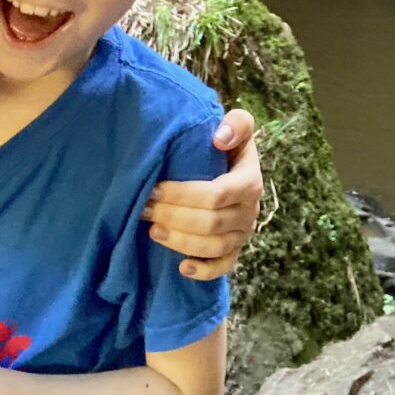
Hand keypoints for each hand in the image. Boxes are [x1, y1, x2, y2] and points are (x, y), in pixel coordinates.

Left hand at [142, 108, 263, 279]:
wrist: (232, 168)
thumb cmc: (225, 146)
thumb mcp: (236, 126)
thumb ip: (237, 123)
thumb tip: (219, 139)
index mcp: (249, 181)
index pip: (217, 194)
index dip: (183, 194)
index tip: (155, 188)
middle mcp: (250, 210)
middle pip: (211, 223)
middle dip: (173, 216)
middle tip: (144, 208)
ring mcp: (243, 234)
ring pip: (213, 247)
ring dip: (180, 241)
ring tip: (152, 230)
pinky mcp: (234, 251)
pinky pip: (223, 268)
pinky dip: (203, 271)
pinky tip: (181, 268)